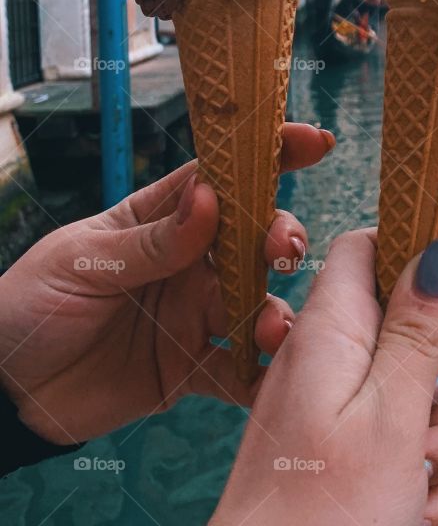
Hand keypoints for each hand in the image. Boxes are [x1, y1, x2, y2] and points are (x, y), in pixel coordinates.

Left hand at [0, 122, 334, 444]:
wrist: (2, 392)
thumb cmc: (31, 304)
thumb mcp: (82, 262)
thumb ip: (151, 241)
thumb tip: (212, 198)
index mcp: (162, 218)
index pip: (222, 177)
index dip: (268, 155)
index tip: (311, 140)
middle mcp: (190, 261)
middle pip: (253, 238)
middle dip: (279, 236)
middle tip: (283, 248)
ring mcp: (195, 313)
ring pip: (256, 302)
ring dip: (275, 311)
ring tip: (272, 329)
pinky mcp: (192, 366)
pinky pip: (237, 370)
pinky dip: (262, 373)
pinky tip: (273, 377)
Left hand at [212, 232, 437, 525]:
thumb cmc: (323, 516)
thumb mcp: (390, 414)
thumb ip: (416, 329)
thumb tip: (434, 249)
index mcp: (330, 331)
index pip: (368, 247)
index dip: (416, 253)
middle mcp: (330, 363)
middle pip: (408, 322)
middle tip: (436, 402)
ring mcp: (337, 412)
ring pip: (416, 391)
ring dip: (437, 435)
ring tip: (412, 478)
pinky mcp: (345, 456)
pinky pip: (404, 443)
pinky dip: (418, 474)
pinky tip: (408, 508)